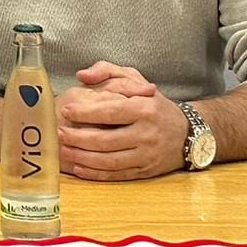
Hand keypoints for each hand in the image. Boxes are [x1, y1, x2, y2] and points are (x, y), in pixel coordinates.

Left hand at [55, 61, 187, 181]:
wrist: (186, 133)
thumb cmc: (154, 103)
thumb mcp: (135, 79)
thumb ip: (107, 70)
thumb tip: (83, 76)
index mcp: (144, 108)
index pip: (111, 112)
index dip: (86, 113)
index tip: (66, 110)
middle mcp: (146, 133)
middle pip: (107, 140)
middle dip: (79, 138)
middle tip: (59, 132)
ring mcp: (146, 155)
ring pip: (110, 161)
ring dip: (84, 158)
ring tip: (64, 150)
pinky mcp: (145, 171)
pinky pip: (117, 175)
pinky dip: (96, 174)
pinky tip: (79, 168)